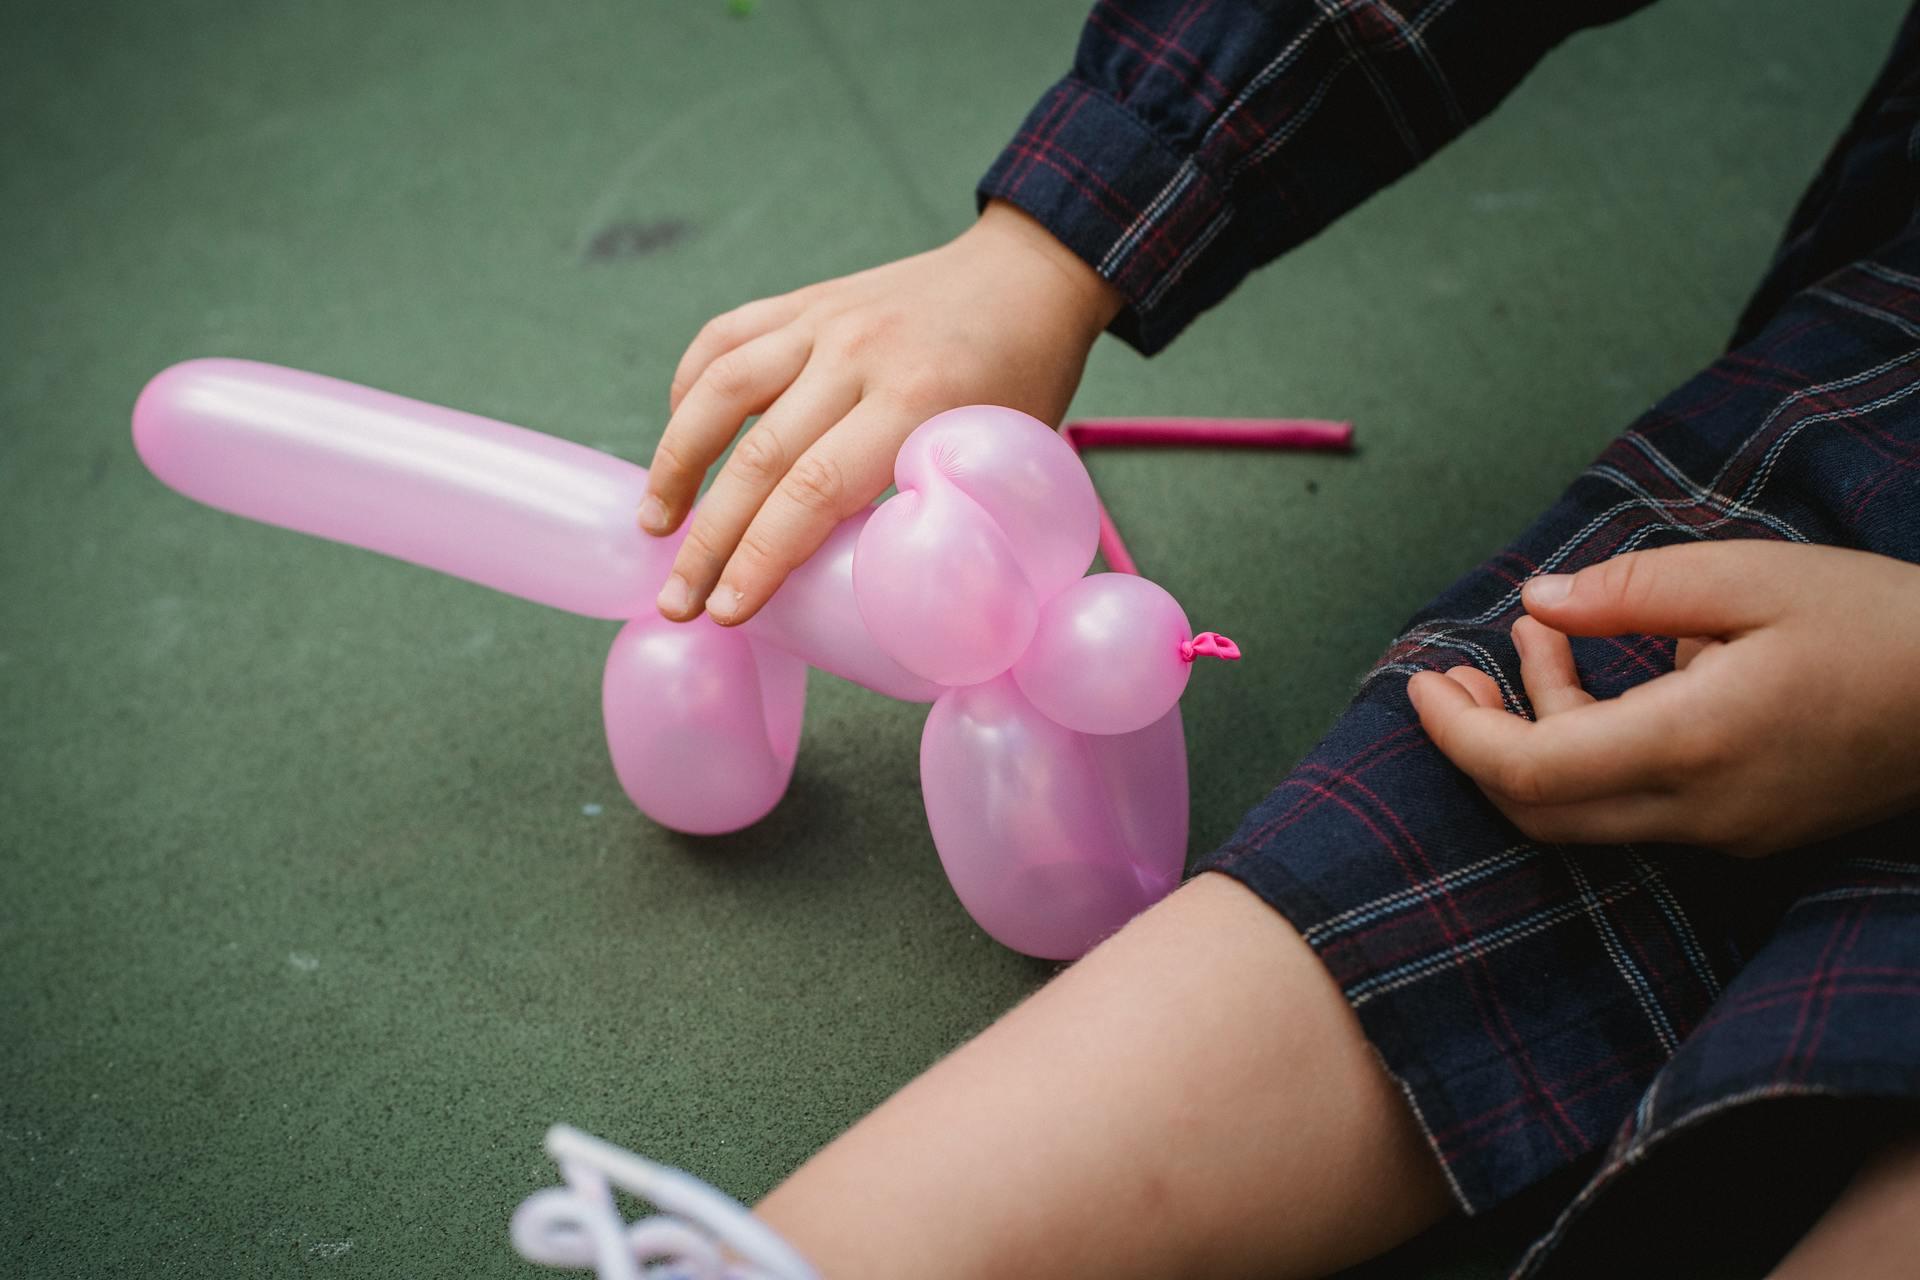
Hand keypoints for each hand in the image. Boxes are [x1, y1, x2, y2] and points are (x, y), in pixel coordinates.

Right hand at [640, 200, 1122, 625]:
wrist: (1030, 273)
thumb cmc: (1027, 380)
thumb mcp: (1004, 455)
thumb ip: (947, 515)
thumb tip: (892, 602)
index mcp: (917, 401)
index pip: (813, 493)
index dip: (760, 560)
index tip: (728, 612)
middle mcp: (858, 354)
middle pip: (758, 457)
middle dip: (709, 542)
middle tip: (680, 602)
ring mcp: (823, 319)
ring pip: (720, 390)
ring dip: (675, 463)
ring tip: (656, 526)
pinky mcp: (805, 300)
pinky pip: (725, 338)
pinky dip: (689, 389)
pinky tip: (676, 438)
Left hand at [1405, 541, 1919, 855]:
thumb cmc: (1882, 623)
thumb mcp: (1753, 576)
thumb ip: (1630, 593)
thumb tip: (1535, 603)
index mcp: (1694, 744)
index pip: (1529, 772)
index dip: (1458, 734)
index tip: (1419, 682)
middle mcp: (1701, 809)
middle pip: (1541, 810)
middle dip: (1478, 742)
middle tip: (1448, 673)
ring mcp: (1726, 830)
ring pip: (1589, 807)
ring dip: (1540, 728)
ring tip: (1530, 637)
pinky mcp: (1748, 826)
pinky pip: (1639, 802)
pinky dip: (1596, 743)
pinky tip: (1601, 667)